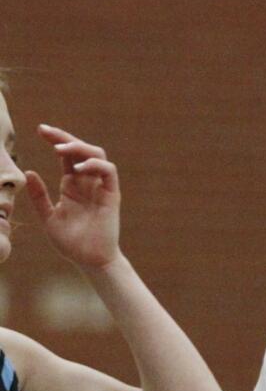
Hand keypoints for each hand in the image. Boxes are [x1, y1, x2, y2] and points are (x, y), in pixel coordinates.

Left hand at [23, 125, 120, 269]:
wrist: (89, 260)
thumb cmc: (71, 243)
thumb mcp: (48, 217)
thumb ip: (39, 196)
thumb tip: (29, 172)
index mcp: (73, 186)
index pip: (67, 156)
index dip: (56, 140)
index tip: (39, 130)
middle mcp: (88, 183)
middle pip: (81, 149)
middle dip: (64, 137)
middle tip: (45, 131)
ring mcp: (100, 188)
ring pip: (96, 155)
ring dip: (79, 147)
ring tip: (60, 149)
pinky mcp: (111, 195)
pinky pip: (108, 171)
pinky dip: (94, 164)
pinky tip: (77, 168)